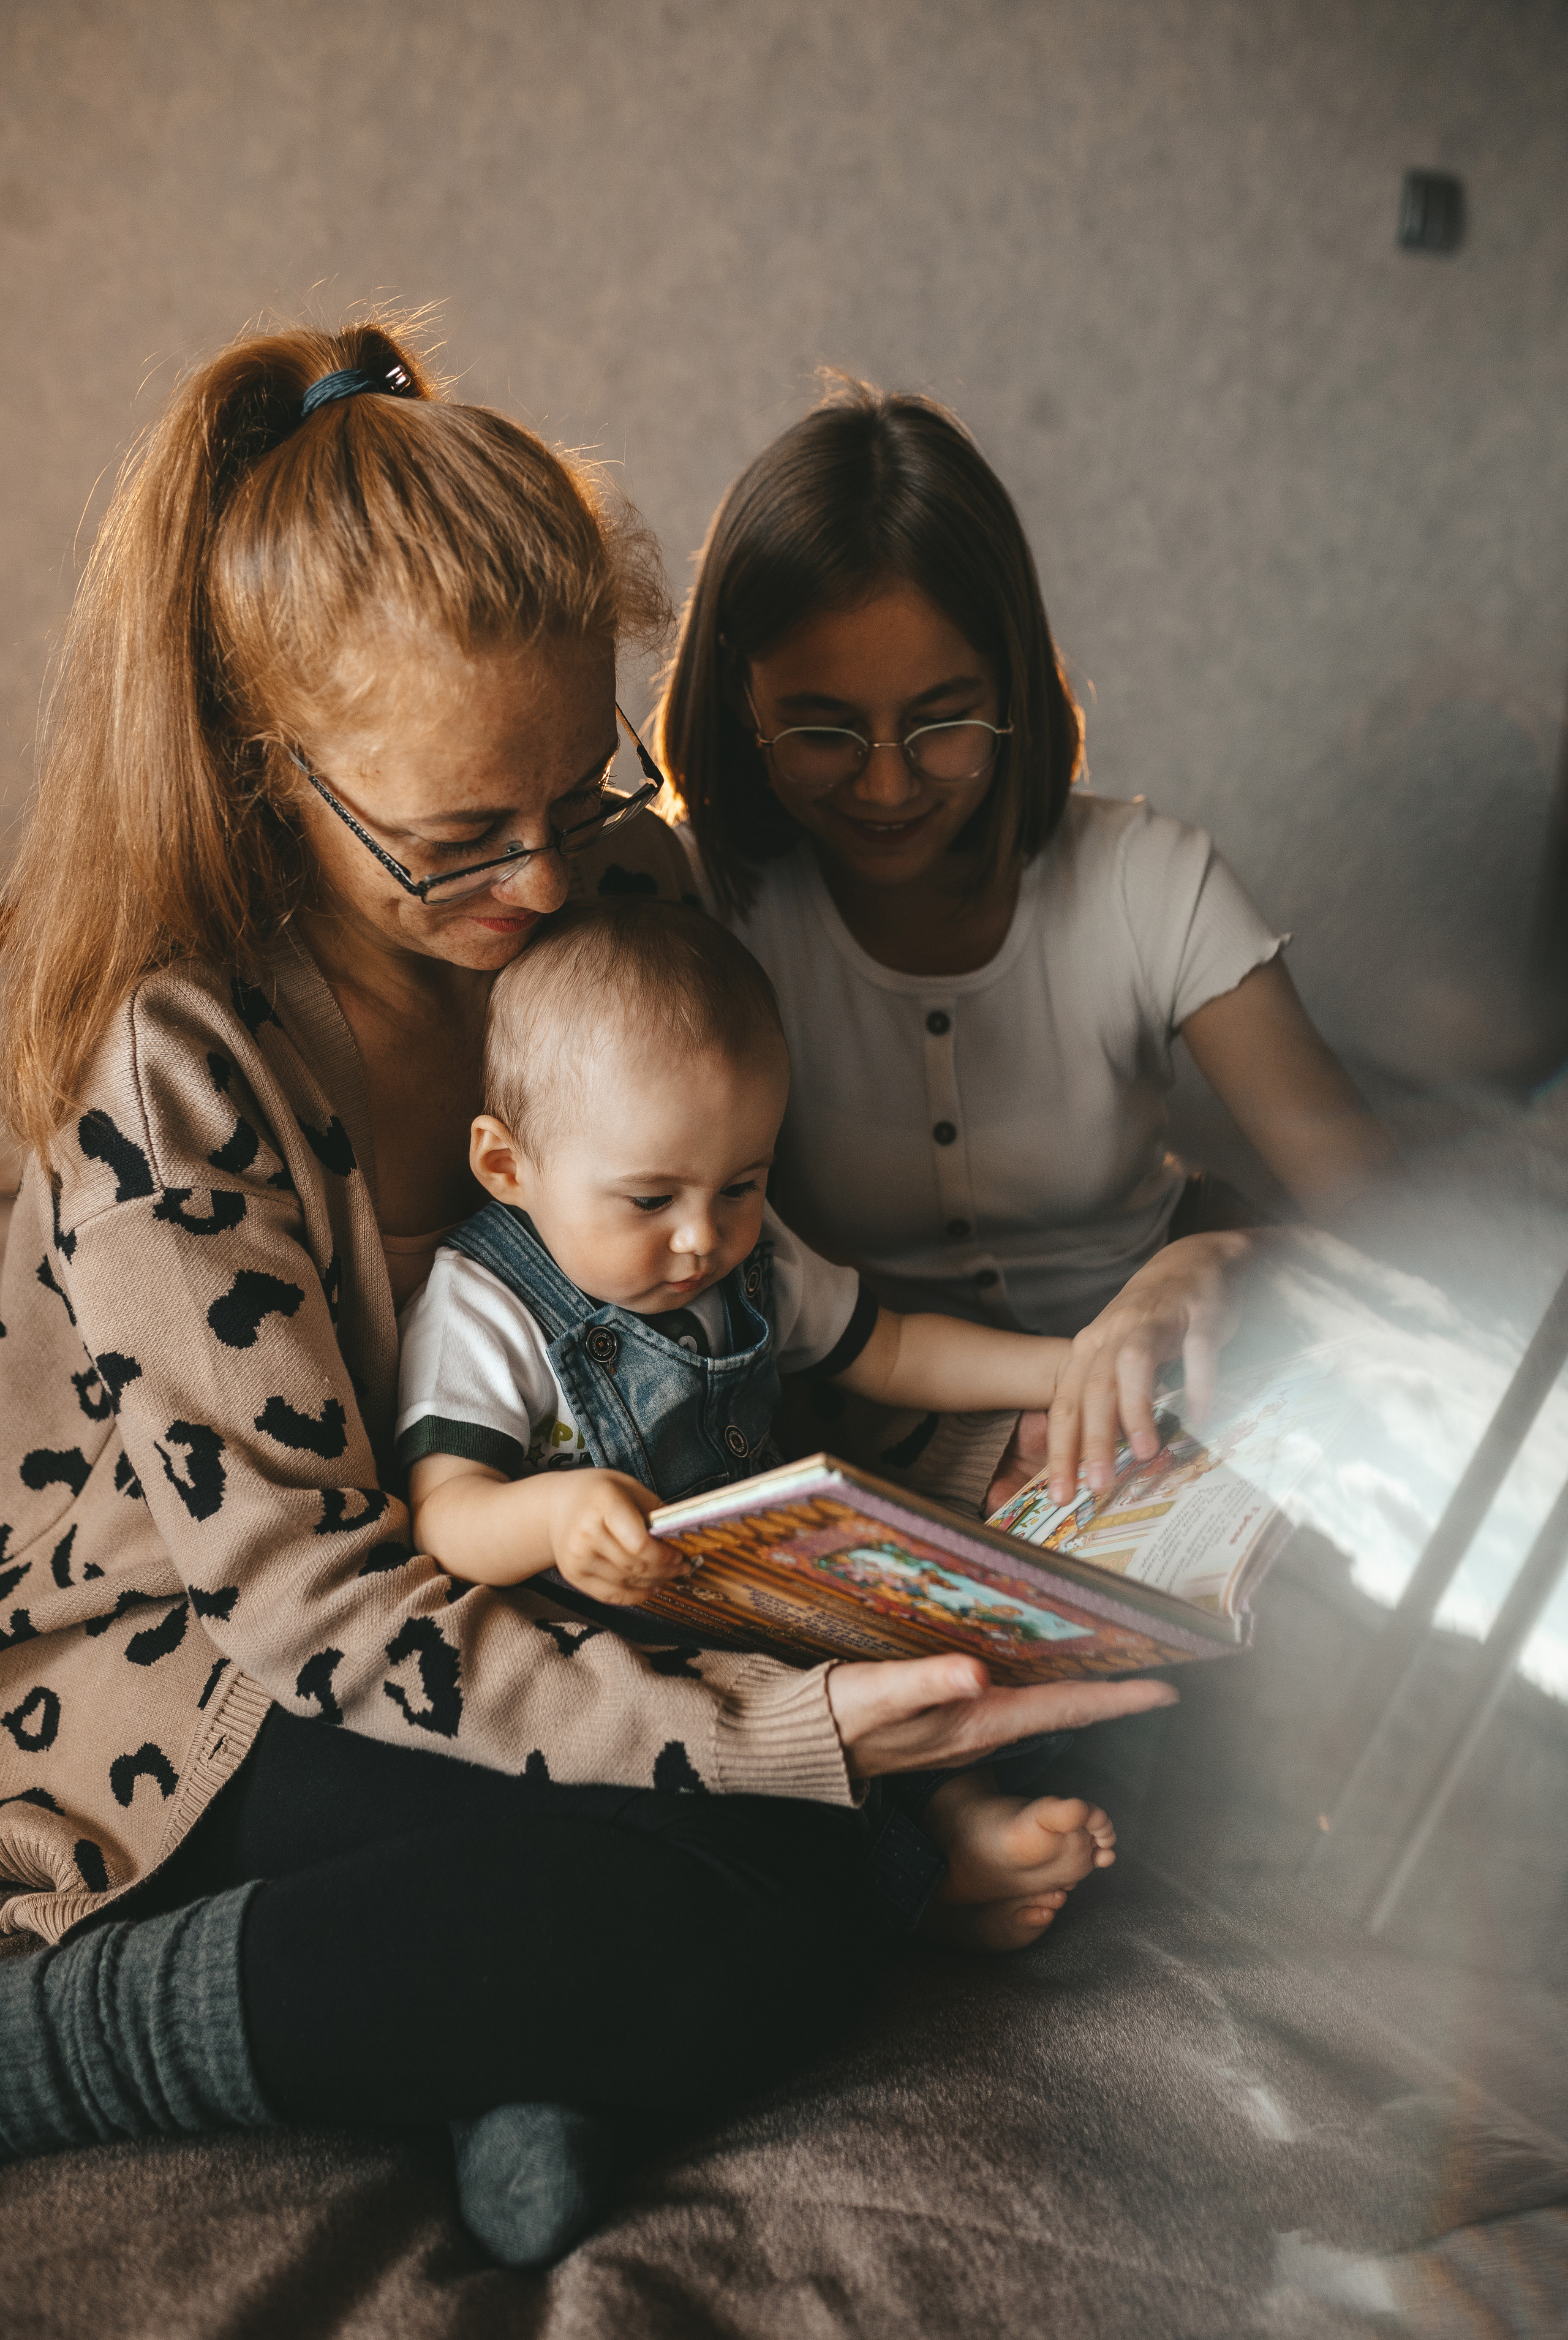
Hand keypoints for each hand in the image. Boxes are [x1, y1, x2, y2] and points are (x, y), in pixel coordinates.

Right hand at [549, 1469, 686, 1606]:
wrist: (556, 1505)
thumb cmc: (597, 1493)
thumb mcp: (628, 1486)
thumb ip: (654, 1510)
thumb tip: (683, 1534)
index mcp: (602, 1505)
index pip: (639, 1544)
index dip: (664, 1555)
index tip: (681, 1555)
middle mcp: (585, 1533)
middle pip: (635, 1566)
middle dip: (665, 1571)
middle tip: (683, 1568)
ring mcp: (576, 1558)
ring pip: (625, 1583)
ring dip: (653, 1583)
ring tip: (669, 1577)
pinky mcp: (573, 1575)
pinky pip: (610, 1595)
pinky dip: (634, 1596)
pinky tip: (650, 1589)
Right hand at [824, 1651, 1176, 1780]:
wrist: (809, 1745)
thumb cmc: (843, 1716)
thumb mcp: (881, 1695)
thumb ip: (929, 1683)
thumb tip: (978, 1674)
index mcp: (982, 1721)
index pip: (1066, 1707)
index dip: (1118, 1699)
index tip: (1167, 1690)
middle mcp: (987, 1728)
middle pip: (1068, 1708)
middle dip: (1115, 1692)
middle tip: (1162, 1672)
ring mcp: (973, 1728)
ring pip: (1046, 1706)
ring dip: (1085, 1687)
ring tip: (1121, 1661)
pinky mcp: (956, 1721)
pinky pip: (1019, 1703)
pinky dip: (1048, 1684)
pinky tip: (1052, 1664)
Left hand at [1005, 1230, 1250, 1509]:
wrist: (1193, 1263)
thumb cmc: (1150, 1323)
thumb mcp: (1116, 1359)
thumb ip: (1104, 1403)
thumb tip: (1094, 1462)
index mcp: (1089, 1350)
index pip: (1066, 1406)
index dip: (1061, 1452)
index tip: (1059, 1495)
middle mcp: (1114, 1334)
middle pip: (1094, 1390)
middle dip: (1093, 1442)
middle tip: (1096, 1486)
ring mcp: (1156, 1321)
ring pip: (1134, 1366)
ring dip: (1136, 1409)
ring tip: (1142, 1453)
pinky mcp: (1199, 1314)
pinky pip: (1196, 1350)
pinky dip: (1198, 1381)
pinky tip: (1200, 1415)